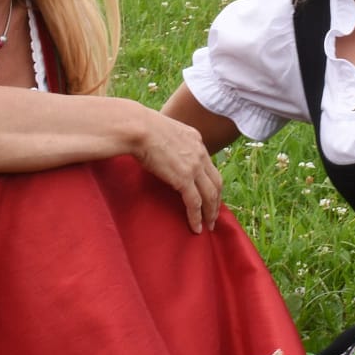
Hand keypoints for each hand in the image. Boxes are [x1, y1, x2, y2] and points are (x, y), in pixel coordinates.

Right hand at [131, 109, 222, 233]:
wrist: (138, 127)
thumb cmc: (141, 127)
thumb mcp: (164, 131)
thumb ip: (171, 142)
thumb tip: (162, 151)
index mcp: (196, 139)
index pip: (209, 166)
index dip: (212, 183)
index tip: (210, 195)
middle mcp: (200, 152)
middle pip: (216, 182)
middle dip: (216, 201)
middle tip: (213, 215)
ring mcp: (194, 166)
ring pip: (210, 195)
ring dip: (210, 213)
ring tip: (208, 226)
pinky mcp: (184, 178)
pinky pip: (195, 203)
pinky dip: (197, 217)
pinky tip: (196, 228)